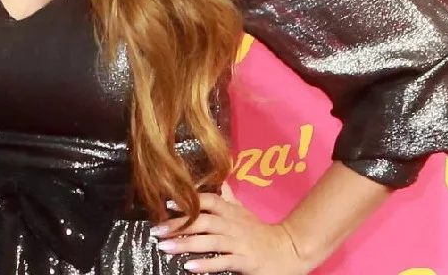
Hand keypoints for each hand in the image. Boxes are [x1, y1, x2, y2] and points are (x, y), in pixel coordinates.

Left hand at [149, 181, 309, 273]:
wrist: (290, 250)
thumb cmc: (262, 233)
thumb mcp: (244, 213)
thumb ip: (228, 199)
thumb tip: (218, 181)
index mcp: (232, 212)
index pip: (209, 200)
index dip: (189, 200)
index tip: (167, 203)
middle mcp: (233, 225)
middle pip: (203, 220)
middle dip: (179, 225)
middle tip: (157, 230)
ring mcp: (239, 243)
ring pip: (209, 241)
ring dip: (185, 244)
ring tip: (165, 247)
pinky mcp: (245, 261)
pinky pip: (223, 262)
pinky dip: (206, 264)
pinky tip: (190, 267)